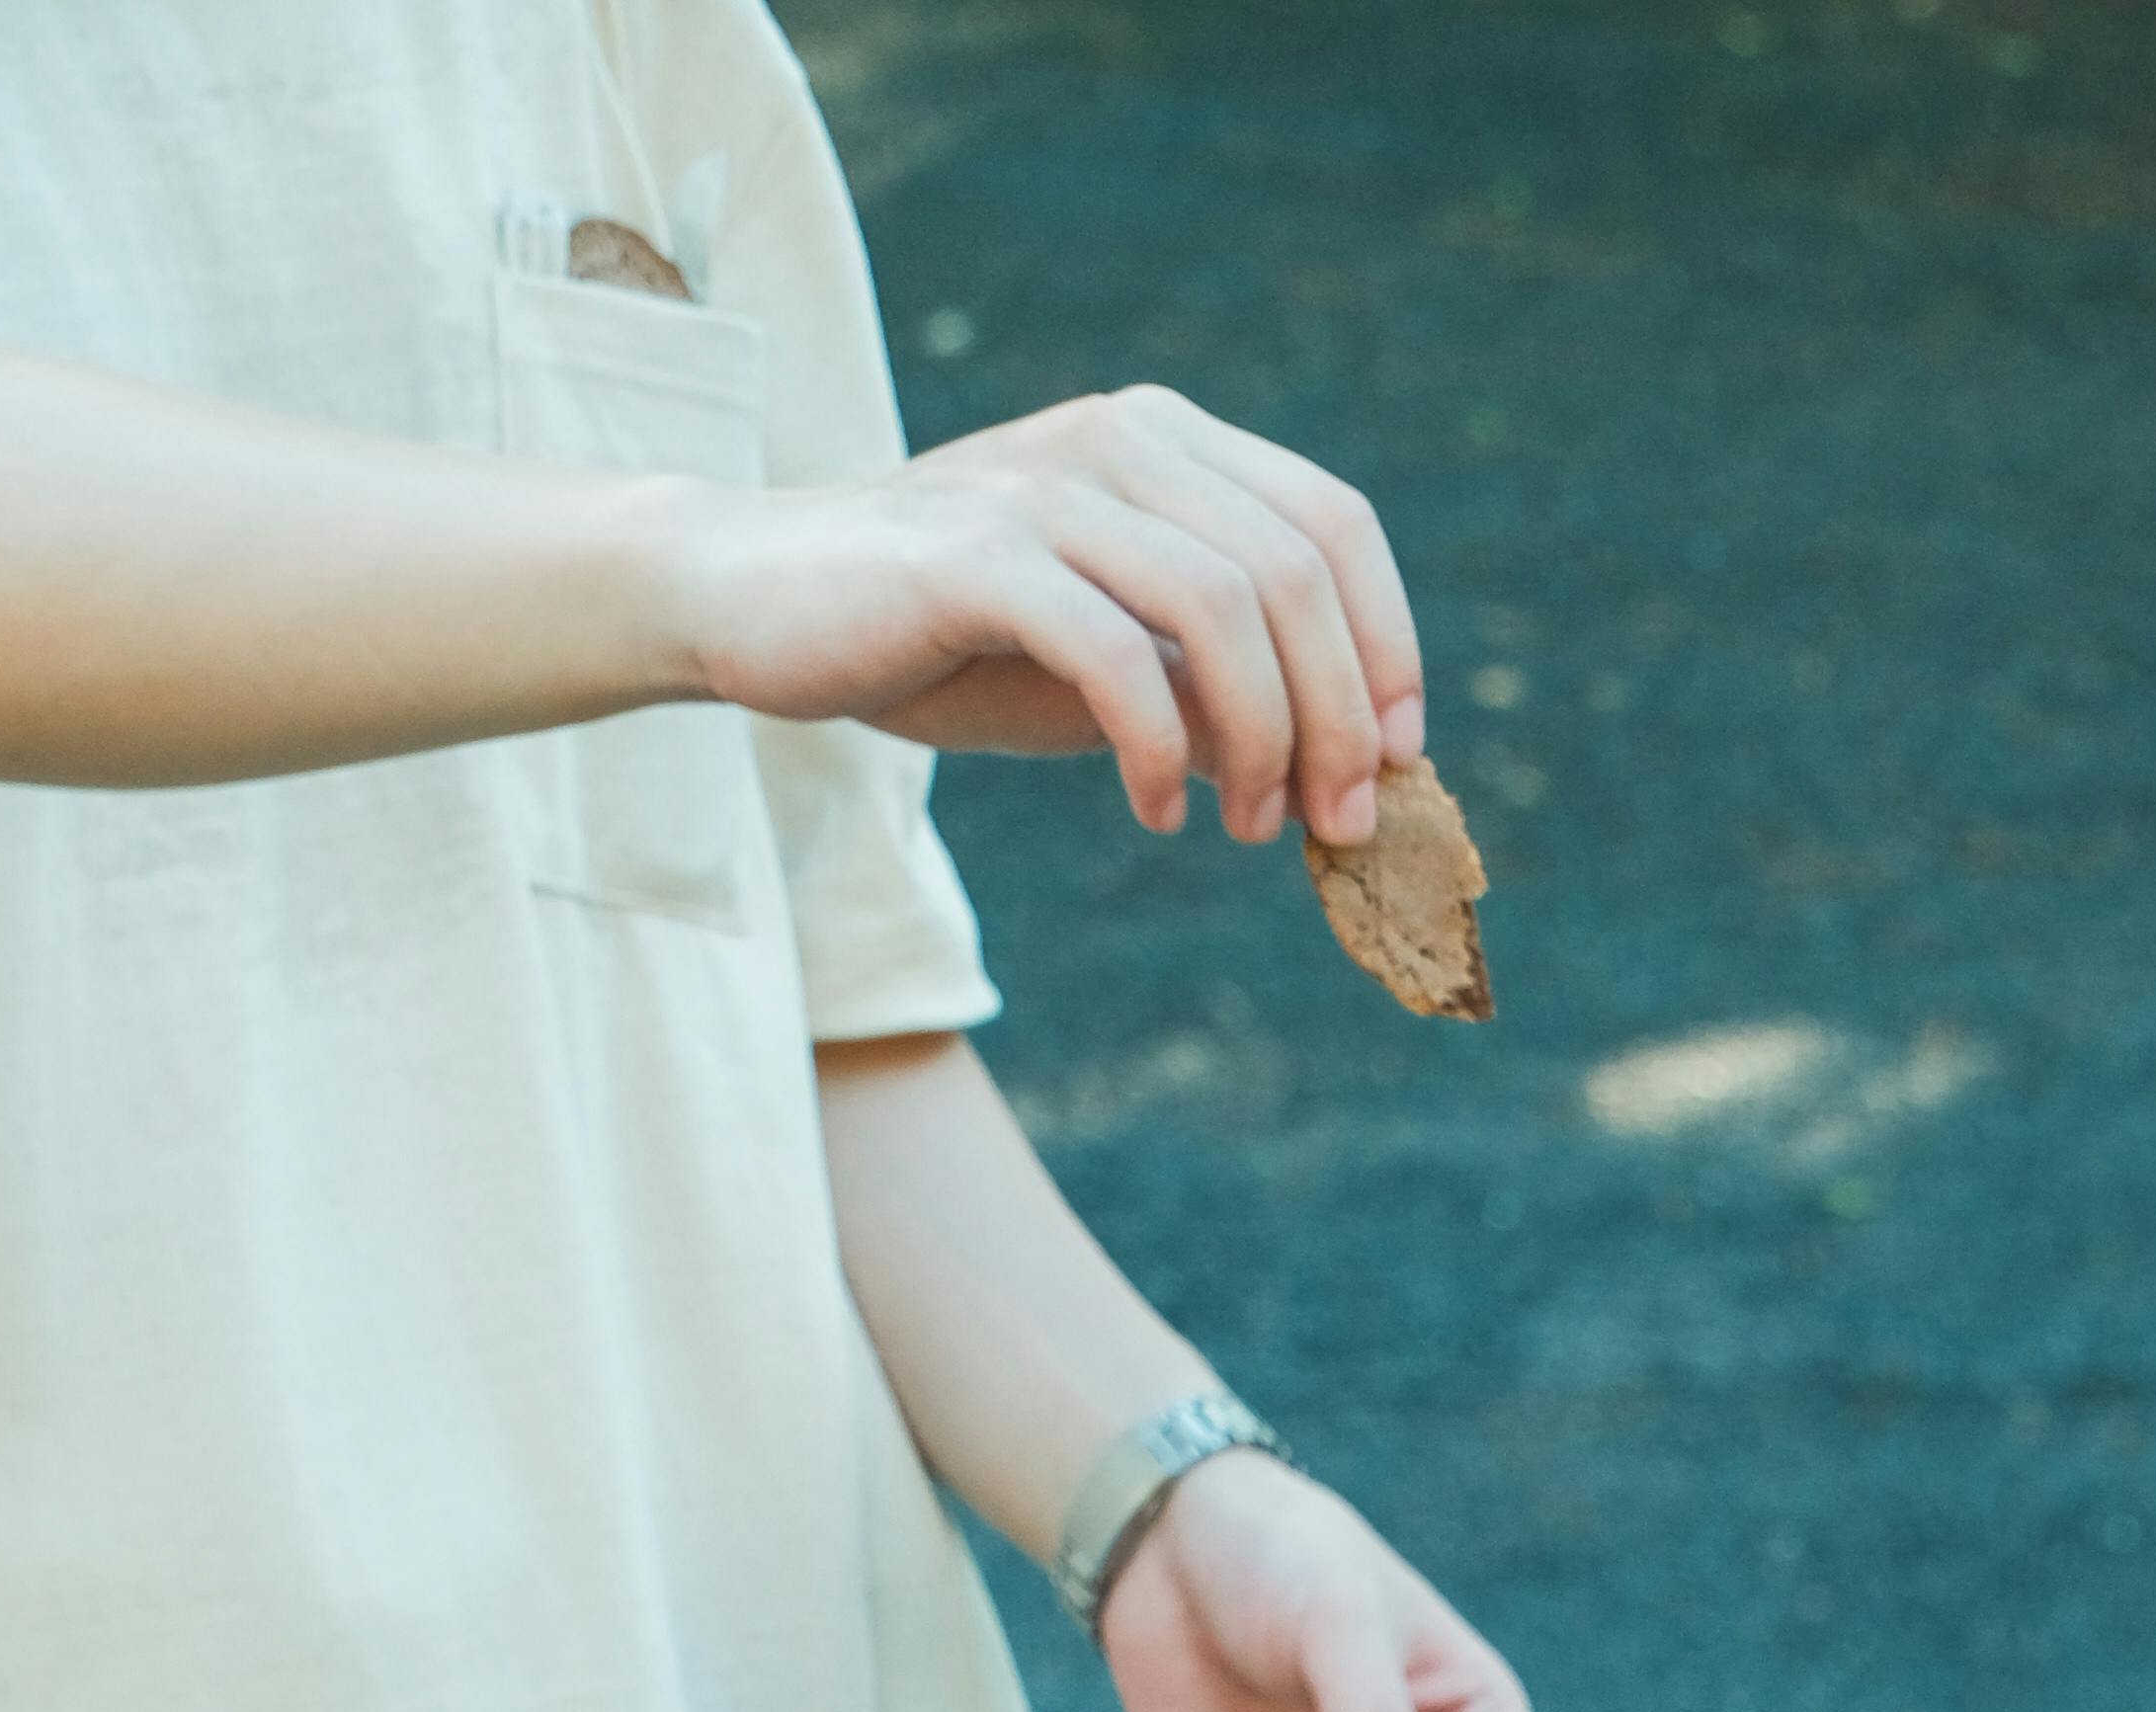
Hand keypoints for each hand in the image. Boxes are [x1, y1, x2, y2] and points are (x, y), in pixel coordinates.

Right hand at [671, 387, 1421, 847]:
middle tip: (1338, 826)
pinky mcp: (977, 552)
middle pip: (1296, 572)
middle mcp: (1119, 439)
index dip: (1389, 646)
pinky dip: (1159, 750)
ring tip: (1247, 829)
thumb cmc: (945, 641)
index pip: (1333, 523)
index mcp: (1165, 443)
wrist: (758, 601)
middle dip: (1342, 718)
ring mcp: (1048, 486)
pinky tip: (1157, 812)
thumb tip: (1340, 768)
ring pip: (1223, 607)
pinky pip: (1114, 654)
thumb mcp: (1107, 666)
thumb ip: (1211, 689)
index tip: (1398, 761)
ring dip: (1264, 742)